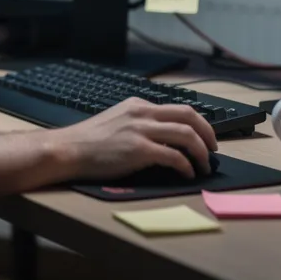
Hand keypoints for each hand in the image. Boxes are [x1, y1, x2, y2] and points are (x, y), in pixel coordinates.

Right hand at [49, 99, 217, 179]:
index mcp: (137, 105)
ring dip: (202, 152)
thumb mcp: (116, 121)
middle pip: (190, 116)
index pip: (178, 109)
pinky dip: (187, 166)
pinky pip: (174, 156)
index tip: (204, 138)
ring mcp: (141, 130)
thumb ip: (138, 123)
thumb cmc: (87, 142)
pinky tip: (187, 174)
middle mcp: (142, 113)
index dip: (197, 124)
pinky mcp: (139, 150)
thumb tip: (162, 139)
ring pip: (187, 134)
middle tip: (213, 150)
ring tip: (204, 166)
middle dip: (208, 133)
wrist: (67, 150)